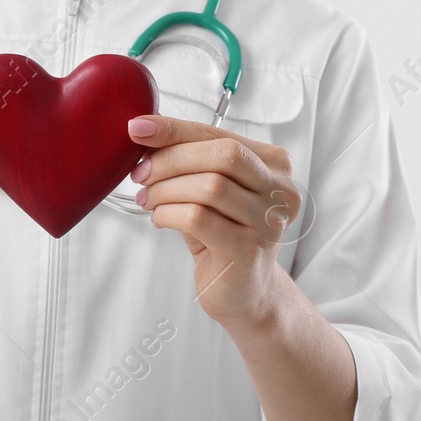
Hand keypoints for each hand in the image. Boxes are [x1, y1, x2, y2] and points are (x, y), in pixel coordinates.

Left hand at [126, 114, 300, 329]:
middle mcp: (281, 191)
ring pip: (210, 186)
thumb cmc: (223, 234)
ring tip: (148, 200)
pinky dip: (169, 213)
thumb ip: (188, 160)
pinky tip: (160, 219)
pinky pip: (199, 218)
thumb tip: (145, 130)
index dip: (176, 129)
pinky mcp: (249, 251)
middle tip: (141, 174)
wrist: (244, 293)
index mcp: (274, 165)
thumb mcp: (207, 189)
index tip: (139, 128)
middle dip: (172, 159)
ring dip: (166, 190)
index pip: (220, 135)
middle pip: (223, 155)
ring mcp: (269, 222)